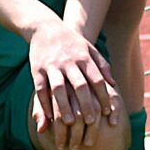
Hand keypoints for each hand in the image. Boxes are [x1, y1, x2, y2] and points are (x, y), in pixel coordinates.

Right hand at [27, 17, 118, 149]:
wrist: (44, 26)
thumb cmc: (71, 42)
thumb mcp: (89, 48)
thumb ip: (102, 66)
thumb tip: (113, 85)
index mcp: (83, 57)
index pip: (97, 80)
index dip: (104, 97)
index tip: (108, 112)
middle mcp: (68, 62)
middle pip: (80, 86)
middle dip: (86, 105)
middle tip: (91, 122)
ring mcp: (51, 66)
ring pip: (59, 89)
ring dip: (65, 106)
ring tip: (70, 123)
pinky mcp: (37, 69)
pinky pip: (40, 88)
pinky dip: (45, 103)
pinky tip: (50, 115)